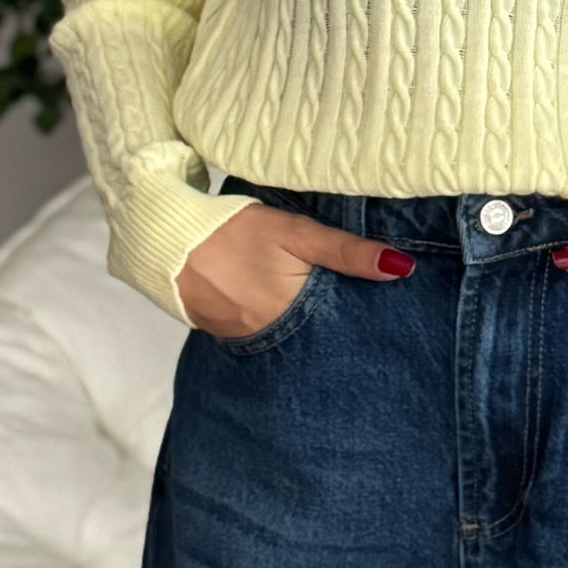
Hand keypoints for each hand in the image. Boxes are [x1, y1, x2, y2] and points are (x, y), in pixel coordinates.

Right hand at [176, 203, 414, 339]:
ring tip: (323, 303)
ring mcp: (245, 337)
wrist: (165, 239)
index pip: (341, 326)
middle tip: (360, 306)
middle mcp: (269, 336)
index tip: (386, 312)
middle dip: (336, 323)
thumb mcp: (295, 232)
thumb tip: (402, 268)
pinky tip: (284, 302)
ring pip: (290, 335)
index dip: (362, 316)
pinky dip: (276, 320)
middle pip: (317, 335)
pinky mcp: (225, 331)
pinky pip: (263, 332)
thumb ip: (346, 252)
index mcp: (291, 314)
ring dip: (307, 323)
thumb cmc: (232, 230)